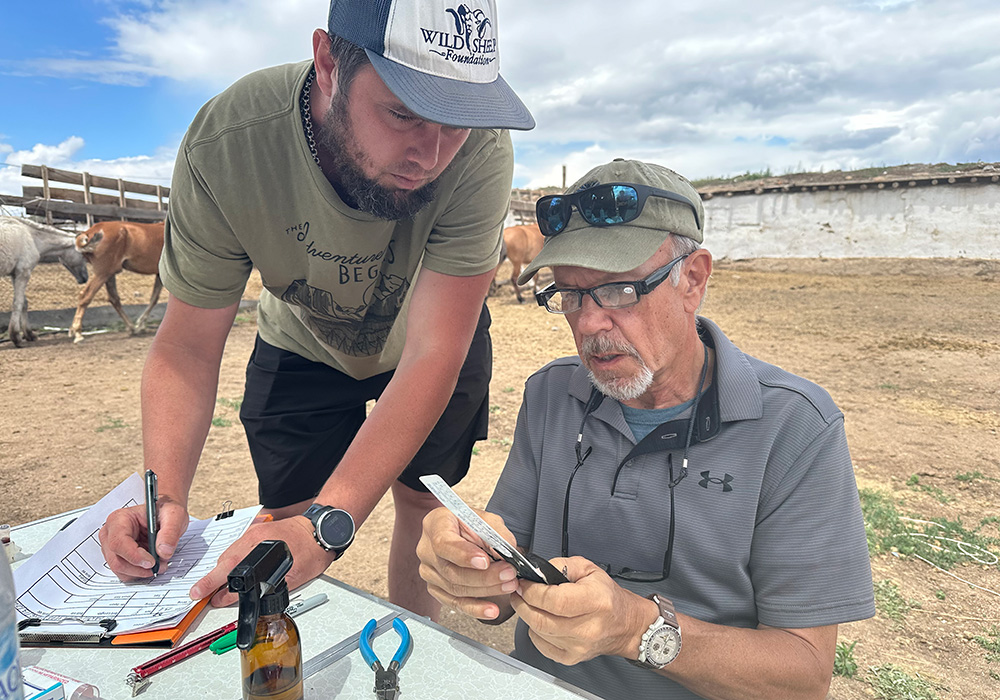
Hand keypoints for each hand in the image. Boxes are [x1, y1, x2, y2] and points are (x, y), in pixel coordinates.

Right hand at [99, 497, 188, 579]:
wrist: (163, 514)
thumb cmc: (164, 511)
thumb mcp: (174, 515)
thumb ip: (170, 532)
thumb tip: (164, 552)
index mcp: (119, 519)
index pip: (118, 542)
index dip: (134, 556)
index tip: (152, 562)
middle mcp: (110, 533)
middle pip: (116, 560)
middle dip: (139, 568)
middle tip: (159, 566)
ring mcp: (111, 547)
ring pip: (120, 569)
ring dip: (140, 572)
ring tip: (159, 564)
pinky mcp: (118, 556)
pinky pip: (124, 573)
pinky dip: (139, 573)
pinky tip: (151, 565)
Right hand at [188, 515, 330, 606]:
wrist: (322, 530)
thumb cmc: (312, 550)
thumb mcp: (293, 578)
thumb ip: (265, 589)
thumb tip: (244, 598)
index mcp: (259, 547)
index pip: (229, 571)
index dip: (214, 587)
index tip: (203, 597)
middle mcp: (253, 537)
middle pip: (224, 561)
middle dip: (212, 579)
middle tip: (202, 593)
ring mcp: (254, 532)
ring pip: (229, 553)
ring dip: (222, 569)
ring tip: (218, 585)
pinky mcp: (258, 530)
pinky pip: (238, 546)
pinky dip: (232, 558)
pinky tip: (234, 569)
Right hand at [416, 506, 519, 620]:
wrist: (460, 531)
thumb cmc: (469, 523)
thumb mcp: (485, 518)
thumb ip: (496, 533)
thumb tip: (507, 554)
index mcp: (435, 525)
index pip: (444, 544)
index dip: (464, 555)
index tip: (485, 561)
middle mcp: (426, 550)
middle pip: (451, 571)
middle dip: (484, 576)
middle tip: (508, 574)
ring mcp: (429, 571)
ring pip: (455, 589)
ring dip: (486, 591)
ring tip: (508, 586)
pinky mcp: (436, 588)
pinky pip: (455, 603)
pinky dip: (475, 608)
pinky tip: (491, 610)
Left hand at [510, 556, 653, 665]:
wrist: (625, 624)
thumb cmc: (607, 596)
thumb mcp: (589, 569)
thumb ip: (562, 565)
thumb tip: (537, 570)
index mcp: (595, 601)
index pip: (554, 600)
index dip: (533, 591)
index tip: (524, 584)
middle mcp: (588, 628)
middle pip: (542, 620)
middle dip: (523, 604)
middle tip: (518, 592)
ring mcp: (579, 646)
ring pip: (538, 632)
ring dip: (527, 616)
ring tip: (528, 603)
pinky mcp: (572, 658)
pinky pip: (541, 645)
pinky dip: (535, 631)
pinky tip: (540, 620)